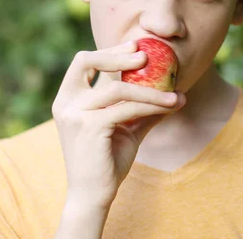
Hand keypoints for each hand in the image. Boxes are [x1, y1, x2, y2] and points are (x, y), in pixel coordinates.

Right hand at [52, 40, 184, 209]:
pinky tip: (171, 106)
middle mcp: (66, 103)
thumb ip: (143, 107)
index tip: (136, 46)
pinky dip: (153, 105)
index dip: (109, 50)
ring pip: (119, 88)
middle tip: (146, 56)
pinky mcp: (89, 127)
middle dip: (118, 54)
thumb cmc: (107, 160)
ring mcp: (75, 114)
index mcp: (69, 99)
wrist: (94, 195)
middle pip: (87, 61)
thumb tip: (176, 93)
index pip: (83, 62)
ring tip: (174, 95)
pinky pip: (128, 108)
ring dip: (151, 90)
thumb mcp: (127, 127)